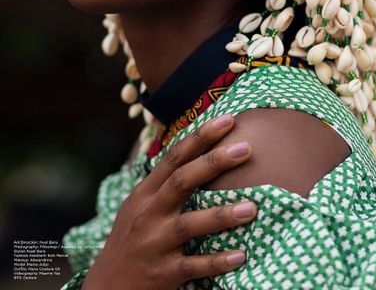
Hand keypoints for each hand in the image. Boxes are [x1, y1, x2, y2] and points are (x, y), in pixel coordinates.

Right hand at [82, 114, 255, 289]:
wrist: (106, 288)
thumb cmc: (131, 239)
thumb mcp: (140, 206)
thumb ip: (164, 183)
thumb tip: (199, 152)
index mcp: (145, 193)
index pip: (174, 157)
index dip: (201, 137)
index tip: (227, 120)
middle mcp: (148, 214)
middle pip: (181, 181)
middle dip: (214, 162)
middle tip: (246, 148)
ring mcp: (154, 243)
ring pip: (189, 224)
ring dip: (221, 215)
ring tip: (252, 207)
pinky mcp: (162, 273)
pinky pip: (193, 266)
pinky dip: (217, 261)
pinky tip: (241, 255)